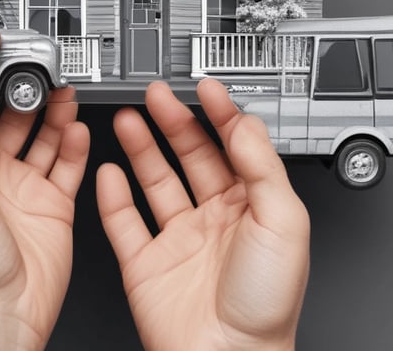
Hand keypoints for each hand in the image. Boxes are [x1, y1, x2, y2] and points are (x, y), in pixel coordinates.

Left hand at [0, 22, 88, 350]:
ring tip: (67, 85)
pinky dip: (76, 139)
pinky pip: (68, 159)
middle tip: (45, 59)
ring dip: (55, 104)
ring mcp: (20, 182)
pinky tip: (78, 125)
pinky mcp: (52, 201)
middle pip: (8, 105)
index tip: (6, 37)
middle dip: (27, 79)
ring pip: (42, 128)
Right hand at [97, 79, 309, 350]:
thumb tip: (245, 123)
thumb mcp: (283, 223)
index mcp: (251, 206)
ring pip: (156, 180)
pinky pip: (124, 221)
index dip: (221, 113)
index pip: (234, 146)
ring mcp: (178, 238)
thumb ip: (262, 167)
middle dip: (175, 121)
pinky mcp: (146, 261)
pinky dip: (113, 196)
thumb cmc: (265, 304)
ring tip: (130, 118)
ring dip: (142, 147)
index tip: (207, 88)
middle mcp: (214, 217)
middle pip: (191, 155)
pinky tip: (109, 171)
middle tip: (158, 94)